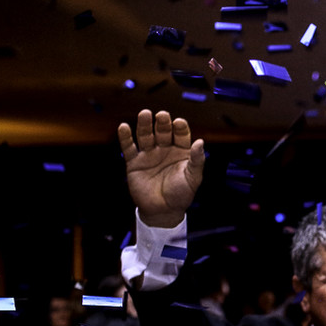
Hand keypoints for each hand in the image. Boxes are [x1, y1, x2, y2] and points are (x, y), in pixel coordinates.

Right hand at [118, 109, 204, 227]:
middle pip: (163, 132)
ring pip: (145, 136)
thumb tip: (201, 142)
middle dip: (162, 123)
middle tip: (162, 115)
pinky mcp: (134, 162)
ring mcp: (149, 155)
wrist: (163, 212)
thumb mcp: (193, 178)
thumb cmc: (181, 195)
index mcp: (181, 151)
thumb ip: (197, 160)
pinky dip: (125, 137)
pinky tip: (124, 127)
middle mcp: (164, 150)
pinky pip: (129, 148)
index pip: (180, 134)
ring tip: (145, 114)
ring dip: (144, 125)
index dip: (180, 128)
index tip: (179, 123)